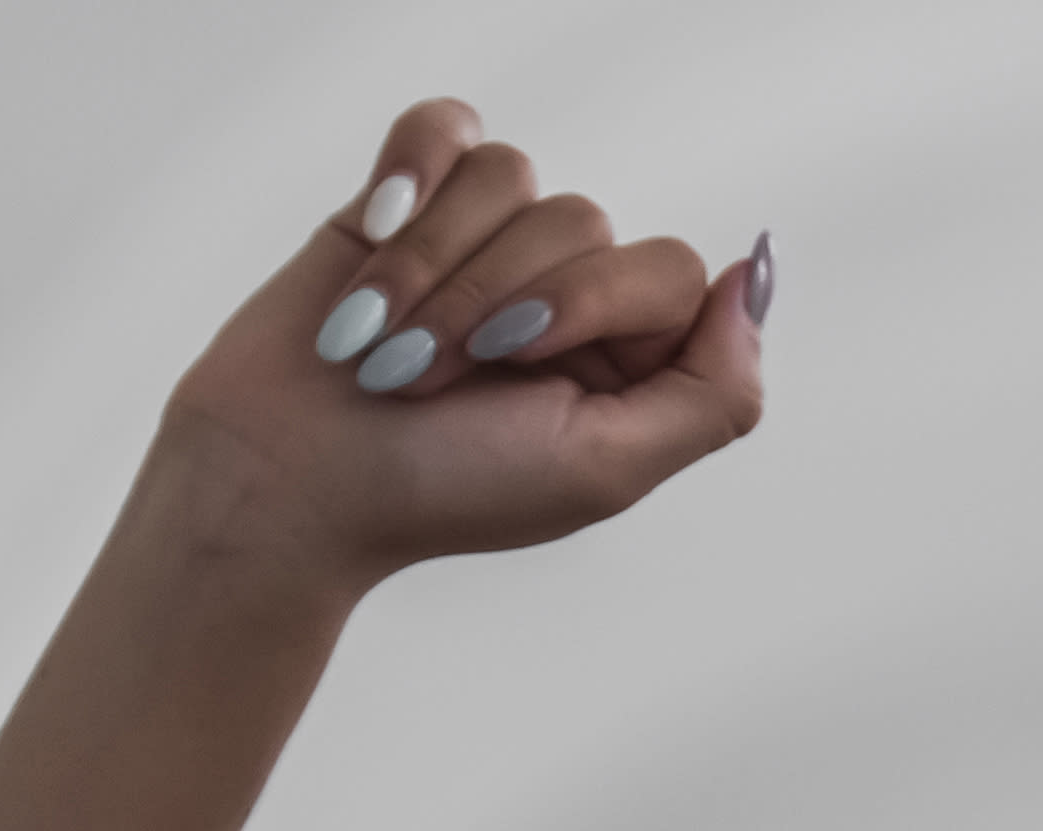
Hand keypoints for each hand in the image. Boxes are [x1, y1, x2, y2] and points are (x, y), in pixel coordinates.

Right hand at [136, 100, 765, 607]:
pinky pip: (447, 128)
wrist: (288, 476)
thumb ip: (712, 391)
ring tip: (385, 342)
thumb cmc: (444, 489)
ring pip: (510, 175)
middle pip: (582, 220)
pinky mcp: (408, 200)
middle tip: (427, 375)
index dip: (587, 303)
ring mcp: (488, 241)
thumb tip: (754, 275)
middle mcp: (568, 291)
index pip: (668, 271)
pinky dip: (410, 170)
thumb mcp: (605, 467)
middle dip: (492, 299)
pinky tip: (375, 228)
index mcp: (631, 358)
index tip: (517, 363)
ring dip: (433, 263)